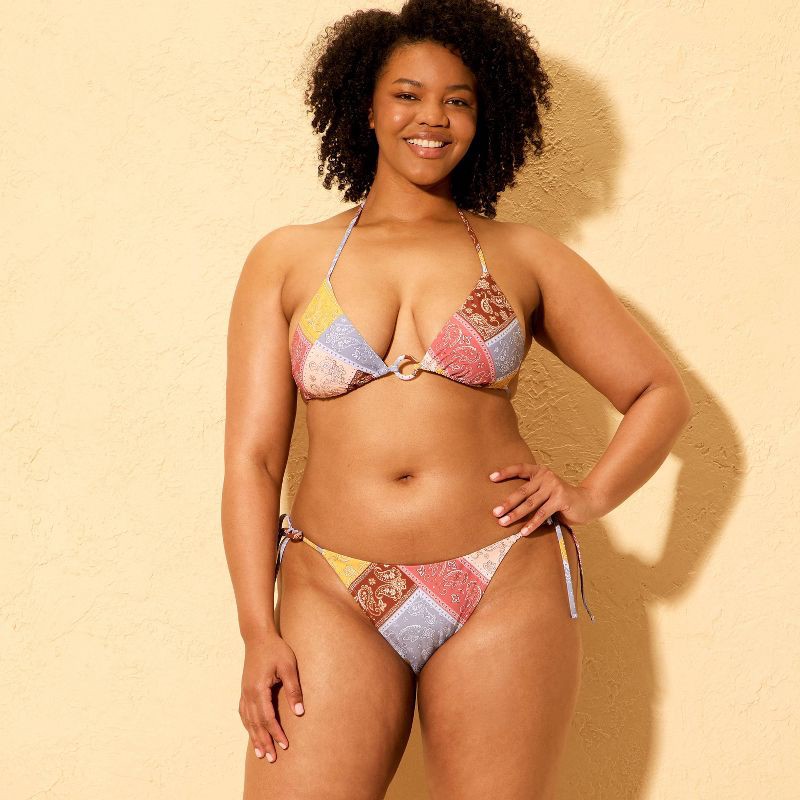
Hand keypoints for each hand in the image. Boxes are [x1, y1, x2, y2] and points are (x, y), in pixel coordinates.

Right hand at [239, 631, 304, 762]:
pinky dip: (248, 726)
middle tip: (272, 759)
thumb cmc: (276, 649)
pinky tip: (252, 733)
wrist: (258, 636)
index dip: (276, 733)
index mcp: (259, 689)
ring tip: (260, 753)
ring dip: (254, 737)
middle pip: (256, 724)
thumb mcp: (289, 666)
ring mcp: (244, 692)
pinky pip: (244, 713)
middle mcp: (248, 693)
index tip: (285, 745)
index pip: (268, 718)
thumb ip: (294, 689)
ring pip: (248, 721)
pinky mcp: (244, 689)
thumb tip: (299, 713)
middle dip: (264, 742)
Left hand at [489, 463, 604, 533]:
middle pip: (522, 490)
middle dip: (507, 503)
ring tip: (504, 523)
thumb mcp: (544, 492)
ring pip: (531, 503)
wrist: (587, 502)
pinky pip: (543, 513)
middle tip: (495, 512)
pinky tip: (523, 532)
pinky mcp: (561, 499)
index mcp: (540, 471)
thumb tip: (506, 507)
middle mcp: (546, 476)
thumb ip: (531, 494)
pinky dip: (532, 524)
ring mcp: (554, 487)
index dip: (505, 472)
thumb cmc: (560, 499)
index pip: (520, 469)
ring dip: (516, 514)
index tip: (491, 478)